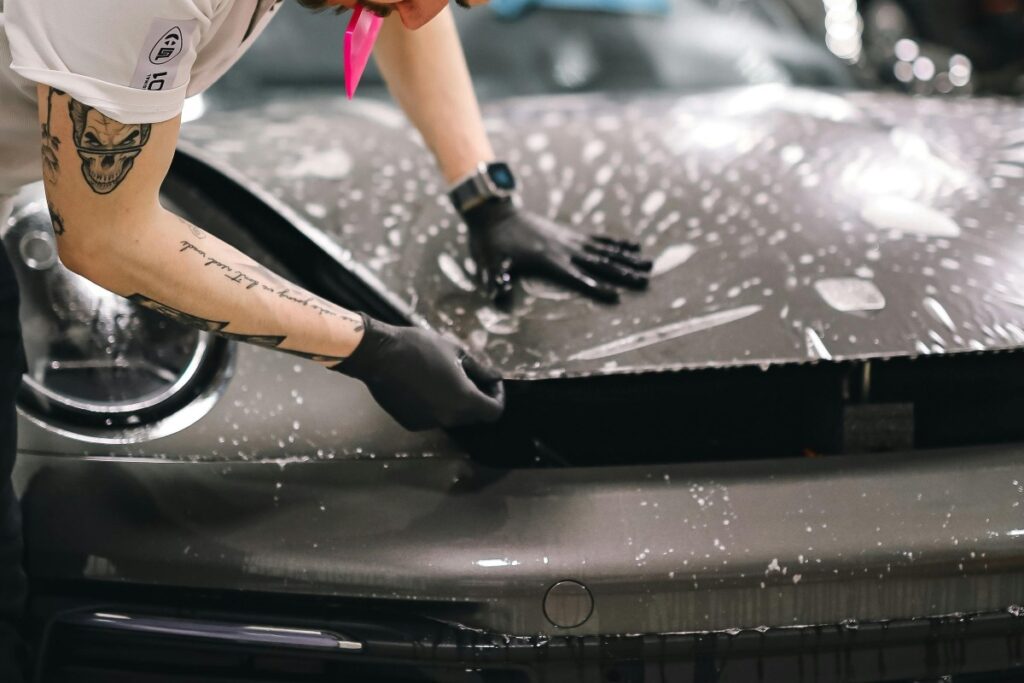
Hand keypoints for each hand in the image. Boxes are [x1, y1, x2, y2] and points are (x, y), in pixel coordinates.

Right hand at [332, 315, 504, 430]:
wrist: (380, 355)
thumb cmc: (420, 347)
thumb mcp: (456, 351)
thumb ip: (480, 369)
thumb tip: (495, 377)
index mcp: (464, 399)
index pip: (494, 411)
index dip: (497, 397)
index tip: (490, 382)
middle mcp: (449, 417)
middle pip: (474, 416)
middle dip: (477, 398)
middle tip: (469, 376)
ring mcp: (429, 423)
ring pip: (452, 417)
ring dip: (455, 402)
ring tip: (443, 378)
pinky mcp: (411, 423)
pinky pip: (432, 417)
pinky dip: (435, 406)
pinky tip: (424, 386)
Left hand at [460, 199, 651, 304]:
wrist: (496, 214)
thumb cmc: (493, 244)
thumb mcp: (490, 262)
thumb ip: (497, 278)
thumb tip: (497, 294)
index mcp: (548, 261)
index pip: (575, 278)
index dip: (594, 288)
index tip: (615, 298)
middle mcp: (565, 249)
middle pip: (599, 264)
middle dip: (623, 274)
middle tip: (645, 282)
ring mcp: (571, 239)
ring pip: (605, 251)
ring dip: (628, 259)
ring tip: (650, 266)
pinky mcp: (572, 233)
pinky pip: (599, 239)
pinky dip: (618, 243)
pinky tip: (635, 246)